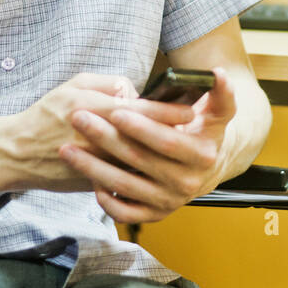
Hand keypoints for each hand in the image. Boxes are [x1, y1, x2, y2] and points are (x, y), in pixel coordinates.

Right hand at [7, 72, 194, 191]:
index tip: (190, 111)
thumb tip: (135, 92)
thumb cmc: (48, 114)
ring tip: (181, 150)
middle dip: (173, 134)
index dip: (170, 112)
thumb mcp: (76, 85)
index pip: (145, 111)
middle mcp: (103, 140)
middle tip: (194, 130)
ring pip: (142, 161)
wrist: (19, 153)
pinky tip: (157, 168)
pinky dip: (142, 173)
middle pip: (148, 138)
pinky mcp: (96, 182)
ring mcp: (100, 164)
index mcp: (99, 111)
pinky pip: (126, 177)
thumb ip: (109, 83)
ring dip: (162, 156)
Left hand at [60, 67, 236, 222]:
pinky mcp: (155, 214)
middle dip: (105, 139)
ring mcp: (169, 201)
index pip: (166, 142)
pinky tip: (88, 178)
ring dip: (92, 168)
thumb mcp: (219, 111)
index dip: (141, 127)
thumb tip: (218, 73)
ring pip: (125, 186)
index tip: (115, 111)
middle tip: (78, 119)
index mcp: (202, 156)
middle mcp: (187, 183)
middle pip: (138, 162)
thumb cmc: (204, 131)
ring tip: (67, 149)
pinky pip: (124, 212)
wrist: (207, 167)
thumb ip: (221, 92)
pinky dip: (104, 199)